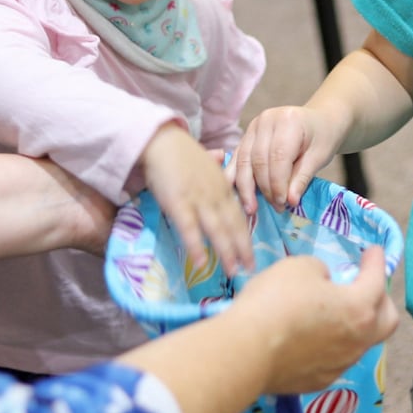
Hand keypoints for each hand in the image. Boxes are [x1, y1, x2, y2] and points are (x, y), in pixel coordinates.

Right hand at [141, 123, 253, 274]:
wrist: (161, 141)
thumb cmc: (180, 151)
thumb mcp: (204, 157)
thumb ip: (215, 162)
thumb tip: (221, 155)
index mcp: (224, 186)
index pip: (239, 215)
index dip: (246, 236)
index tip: (251, 253)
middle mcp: (216, 195)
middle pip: (234, 226)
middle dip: (243, 249)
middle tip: (251, 269)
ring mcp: (199, 199)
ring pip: (217, 229)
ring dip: (226, 252)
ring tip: (233, 271)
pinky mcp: (179, 203)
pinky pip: (190, 228)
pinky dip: (196, 246)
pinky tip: (201, 263)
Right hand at [233, 105, 343, 214]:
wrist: (319, 121)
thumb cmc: (322, 138)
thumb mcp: (319, 157)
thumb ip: (302, 178)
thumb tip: (290, 201)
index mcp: (288, 121)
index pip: (278, 157)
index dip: (278, 183)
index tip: (283, 203)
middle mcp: (266, 120)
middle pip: (258, 159)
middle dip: (264, 188)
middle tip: (275, 207)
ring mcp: (253, 127)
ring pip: (243, 160)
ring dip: (245, 187)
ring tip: (251, 208)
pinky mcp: (247, 135)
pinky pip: (237, 158)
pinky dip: (235, 177)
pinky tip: (235, 194)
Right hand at [236, 245, 398, 393]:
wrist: (247, 351)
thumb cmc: (275, 301)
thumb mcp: (299, 267)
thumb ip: (320, 272)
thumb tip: (323, 283)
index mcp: (358, 308)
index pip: (377, 280)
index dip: (376, 262)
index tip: (372, 251)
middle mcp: (357, 340)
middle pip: (387, 321)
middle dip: (381, 300)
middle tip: (365, 286)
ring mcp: (340, 365)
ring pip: (361, 342)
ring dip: (355, 325)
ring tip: (334, 313)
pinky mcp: (319, 381)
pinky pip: (335, 359)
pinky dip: (332, 344)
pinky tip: (312, 338)